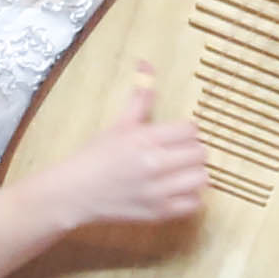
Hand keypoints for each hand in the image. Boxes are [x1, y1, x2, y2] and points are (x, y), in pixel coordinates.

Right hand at [42, 74, 207, 233]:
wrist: (76, 192)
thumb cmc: (95, 157)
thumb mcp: (119, 123)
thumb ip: (140, 95)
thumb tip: (146, 64)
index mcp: (145, 139)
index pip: (191, 129)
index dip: (186, 131)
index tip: (177, 135)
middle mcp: (154, 165)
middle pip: (200, 153)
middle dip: (192, 151)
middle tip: (179, 153)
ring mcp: (158, 192)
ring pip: (202, 178)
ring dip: (194, 173)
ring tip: (181, 172)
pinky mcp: (158, 213)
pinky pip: (193, 204)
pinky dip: (189, 197)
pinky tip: (176, 190)